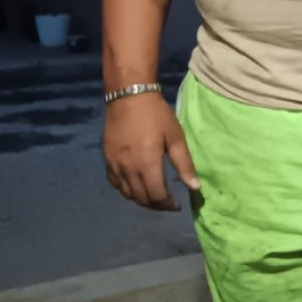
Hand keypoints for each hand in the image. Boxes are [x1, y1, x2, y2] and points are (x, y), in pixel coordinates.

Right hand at [103, 94, 199, 211]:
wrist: (128, 96)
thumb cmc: (156, 114)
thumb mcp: (175, 137)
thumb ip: (184, 164)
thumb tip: (195, 188)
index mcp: (147, 163)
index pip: (156, 195)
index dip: (167, 205)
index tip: (177, 205)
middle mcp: (128, 168)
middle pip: (141, 198)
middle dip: (156, 205)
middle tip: (167, 203)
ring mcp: (114, 165)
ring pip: (127, 193)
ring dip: (141, 199)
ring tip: (154, 197)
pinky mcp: (107, 159)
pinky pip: (115, 183)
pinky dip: (126, 190)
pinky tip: (135, 186)